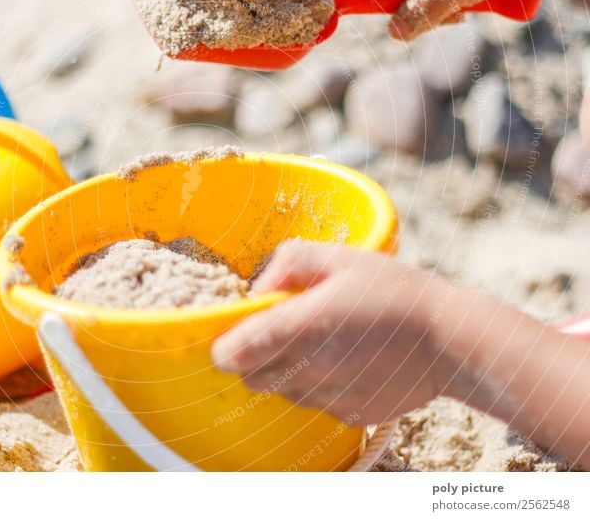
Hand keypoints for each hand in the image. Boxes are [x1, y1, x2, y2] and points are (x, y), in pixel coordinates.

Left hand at [211, 240, 452, 424]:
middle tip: (272, 334)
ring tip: (313, 345)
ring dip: (282, 372)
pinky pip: (312, 404)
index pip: (235, 351)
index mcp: (302, 325)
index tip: (228, 334)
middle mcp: (310, 368)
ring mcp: (329, 396)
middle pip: (251, 377)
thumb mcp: (340, 256)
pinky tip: (341, 363)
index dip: (223, 345)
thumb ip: (290, 262)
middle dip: (250, 358)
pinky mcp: (349, 414)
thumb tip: (259, 287)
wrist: (448, 338)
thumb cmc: (393, 289)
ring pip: (280, 392)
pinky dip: (313, 387)